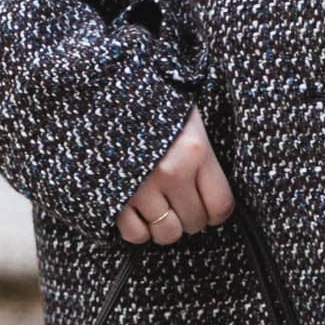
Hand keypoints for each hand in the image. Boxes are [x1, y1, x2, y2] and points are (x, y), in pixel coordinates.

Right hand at [115, 104, 236, 242]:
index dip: (217, 213)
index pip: (221, 205)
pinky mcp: (114, 196)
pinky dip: (139, 229)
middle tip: (182, 203)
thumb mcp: (187, 117)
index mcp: (195, 151)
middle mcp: (172, 172)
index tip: (211, 208)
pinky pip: (135, 234)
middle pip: (194, 222)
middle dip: (191, 218)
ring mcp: (141, 187)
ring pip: (166, 233)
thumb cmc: (154, 102)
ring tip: (162, 209)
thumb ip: (201, 154)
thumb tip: (211, 191)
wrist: (104, 90)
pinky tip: (139, 212)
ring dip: (166, 226)